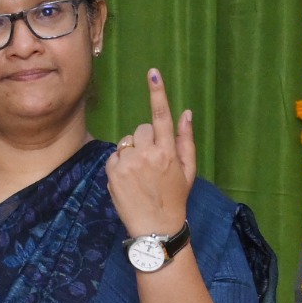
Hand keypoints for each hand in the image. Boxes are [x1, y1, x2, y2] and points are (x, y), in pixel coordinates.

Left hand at [108, 68, 195, 238]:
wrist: (155, 229)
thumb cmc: (175, 199)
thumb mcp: (188, 171)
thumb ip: (186, 140)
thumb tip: (186, 112)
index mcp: (168, 153)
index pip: (161, 116)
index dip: (157, 93)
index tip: (153, 73)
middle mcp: (147, 154)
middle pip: (142, 129)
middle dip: (147, 140)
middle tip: (153, 163)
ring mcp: (128, 163)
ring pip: (128, 141)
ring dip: (133, 152)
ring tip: (141, 175)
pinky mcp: (113, 171)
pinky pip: (115, 155)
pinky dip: (121, 163)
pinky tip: (130, 180)